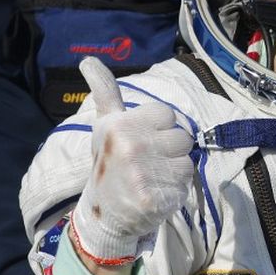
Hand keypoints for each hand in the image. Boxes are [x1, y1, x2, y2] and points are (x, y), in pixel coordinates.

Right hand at [70, 57, 195, 266]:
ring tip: (153, 178)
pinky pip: (186, 183)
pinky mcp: (153, 199)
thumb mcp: (104, 125)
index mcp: (119, 124)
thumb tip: (88, 59)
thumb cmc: (109, 163)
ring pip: (187, 161)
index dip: (160, 129)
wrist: (103, 215)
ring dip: (175, 171)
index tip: (142, 142)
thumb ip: (105, 91)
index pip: (168, 114)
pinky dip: (176, 190)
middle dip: (170, 150)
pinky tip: (157, 193)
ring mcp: (141, 174)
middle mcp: (129, 146)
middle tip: (148, 163)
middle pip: (182, 137)